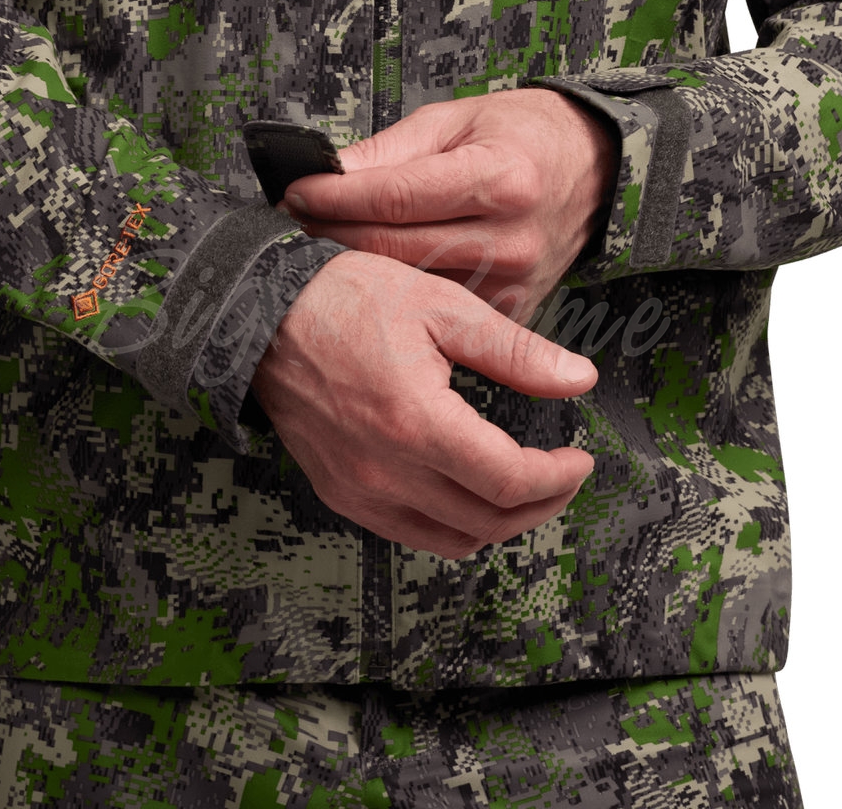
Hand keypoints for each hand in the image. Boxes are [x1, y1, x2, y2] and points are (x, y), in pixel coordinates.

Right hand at [251, 250, 597, 558]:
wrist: (261, 315)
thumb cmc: (347, 301)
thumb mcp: (442, 307)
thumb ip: (516, 351)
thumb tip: (579, 378)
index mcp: (417, 422)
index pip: (509, 481)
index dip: (559, 477)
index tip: (580, 458)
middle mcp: (385, 471)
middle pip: (488, 521)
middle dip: (542, 504)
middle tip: (563, 475)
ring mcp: (357, 489)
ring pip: (452, 540)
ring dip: (499, 522)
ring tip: (522, 488)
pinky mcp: (338, 492)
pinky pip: (409, 534)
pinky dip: (451, 525)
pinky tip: (465, 493)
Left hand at [282, 90, 618, 321]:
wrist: (594, 172)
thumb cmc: (525, 136)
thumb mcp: (459, 120)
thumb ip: (392, 150)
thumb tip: (330, 172)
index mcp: (501, 178)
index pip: (395, 197)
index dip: (335, 197)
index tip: (296, 193)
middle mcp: (511, 237)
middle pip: (393, 248)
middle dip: (335, 232)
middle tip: (301, 217)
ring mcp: (513, 280)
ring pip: (408, 284)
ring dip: (360, 265)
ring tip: (328, 241)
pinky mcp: (510, 309)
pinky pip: (438, 306)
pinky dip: (399, 289)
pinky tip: (376, 271)